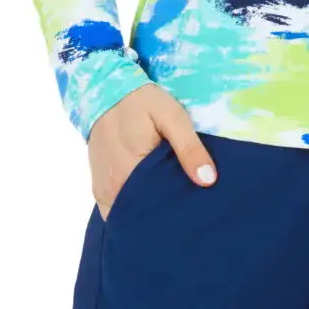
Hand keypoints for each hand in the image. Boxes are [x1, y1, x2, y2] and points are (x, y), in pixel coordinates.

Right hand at [87, 83, 217, 219]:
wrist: (104, 91)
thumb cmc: (141, 102)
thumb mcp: (172, 116)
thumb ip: (189, 147)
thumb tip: (208, 180)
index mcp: (132, 171)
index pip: (159, 208)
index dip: (178, 212)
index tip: (196, 214)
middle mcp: (114, 187)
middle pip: (143, 215)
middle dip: (164, 217)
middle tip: (188, 212)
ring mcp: (104, 190)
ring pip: (130, 214)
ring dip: (148, 214)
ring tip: (171, 208)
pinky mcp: (99, 189)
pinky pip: (118, 210)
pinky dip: (133, 210)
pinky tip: (150, 204)